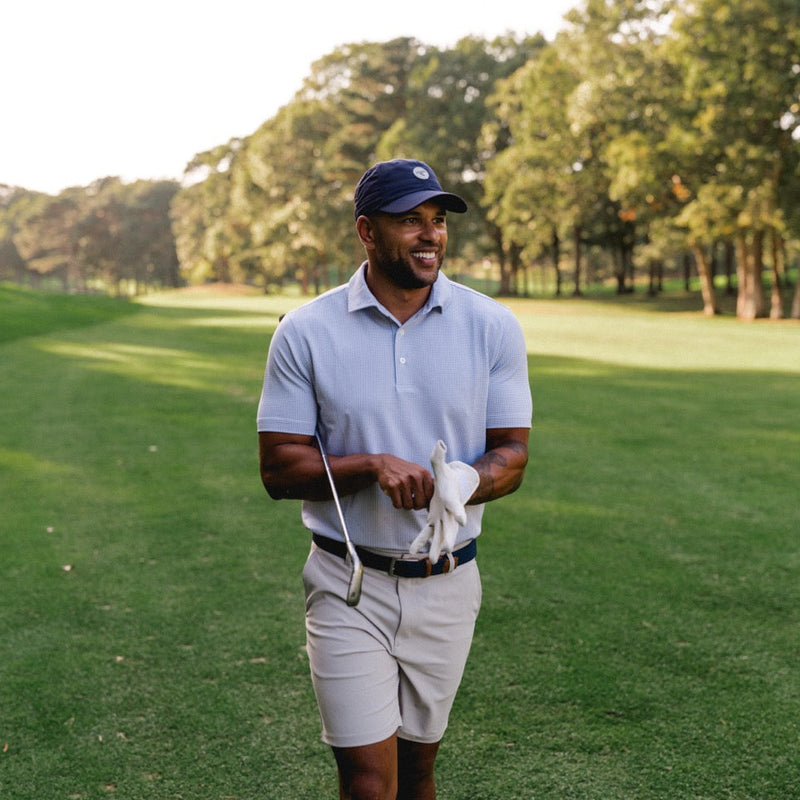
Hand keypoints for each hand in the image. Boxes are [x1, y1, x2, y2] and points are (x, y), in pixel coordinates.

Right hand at [376, 454, 433, 509]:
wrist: (385, 463)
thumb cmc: (404, 471)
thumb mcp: (419, 472)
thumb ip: (429, 483)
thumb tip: (439, 500)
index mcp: (424, 473)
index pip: (430, 496)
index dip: (426, 502)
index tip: (421, 501)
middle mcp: (415, 476)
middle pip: (420, 503)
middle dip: (415, 505)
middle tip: (411, 501)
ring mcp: (403, 481)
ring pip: (408, 505)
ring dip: (405, 505)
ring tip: (402, 497)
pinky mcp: (392, 486)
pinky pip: (398, 505)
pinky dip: (396, 504)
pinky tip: (395, 496)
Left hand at [409, 440, 478, 561]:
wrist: (452, 489)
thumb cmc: (448, 478)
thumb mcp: (442, 467)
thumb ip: (439, 456)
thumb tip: (439, 443)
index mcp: (452, 500)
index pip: (456, 507)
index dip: (458, 512)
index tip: (461, 519)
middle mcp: (449, 513)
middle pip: (450, 528)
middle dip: (448, 538)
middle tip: (447, 549)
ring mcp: (442, 519)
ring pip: (440, 536)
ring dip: (436, 547)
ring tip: (431, 559)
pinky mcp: (433, 521)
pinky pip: (427, 533)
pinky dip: (421, 542)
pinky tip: (413, 552)